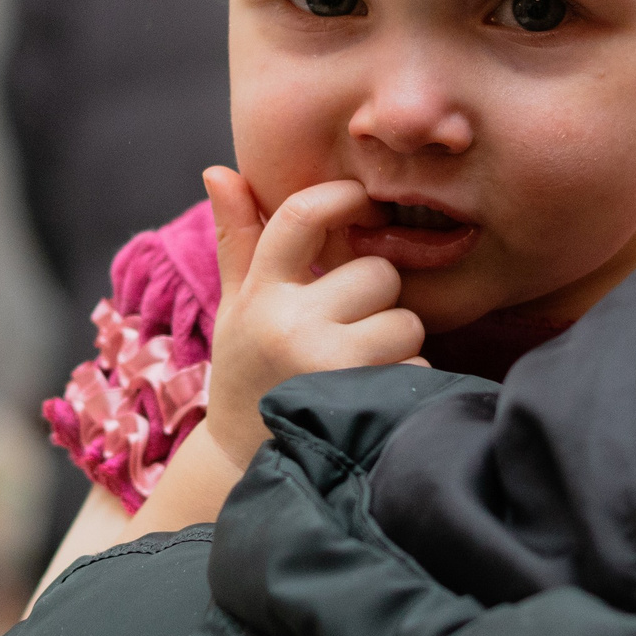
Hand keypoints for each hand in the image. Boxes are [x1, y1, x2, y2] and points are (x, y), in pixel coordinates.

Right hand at [201, 167, 426, 465]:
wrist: (245, 467)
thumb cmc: (250, 372)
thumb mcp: (236, 307)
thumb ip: (238, 239)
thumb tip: (219, 168)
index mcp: (260, 294)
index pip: (302, 217)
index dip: (342, 196)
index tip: (364, 200)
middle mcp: (290, 325)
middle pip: (378, 273)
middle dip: (376, 298)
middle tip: (349, 330)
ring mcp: (328, 364)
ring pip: (406, 320)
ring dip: (395, 343)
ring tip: (358, 368)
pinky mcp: (365, 400)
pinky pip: (416, 367)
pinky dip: (404, 382)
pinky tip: (369, 400)